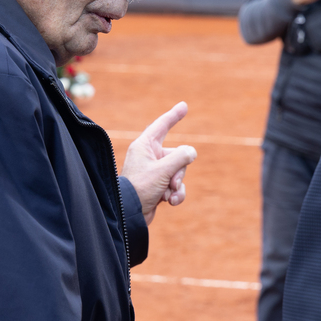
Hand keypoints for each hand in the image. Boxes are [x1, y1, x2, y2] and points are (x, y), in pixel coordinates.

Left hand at [120, 102, 197, 224]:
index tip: (184, 106)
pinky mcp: (158, 186)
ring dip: (177, 186)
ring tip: (168, 194)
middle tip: (171, 182)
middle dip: (179, 171)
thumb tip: (191, 152)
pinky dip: (175, 194)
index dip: (173, 115)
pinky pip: (175, 186)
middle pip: (178, 155)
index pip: (162, 125)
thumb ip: (181, 157)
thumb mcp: (164, 170)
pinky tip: (169, 202)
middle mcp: (149, 156)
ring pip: (179, 172)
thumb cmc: (140, 188)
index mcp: (144, 146)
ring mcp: (154, 172)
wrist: (129, 215)